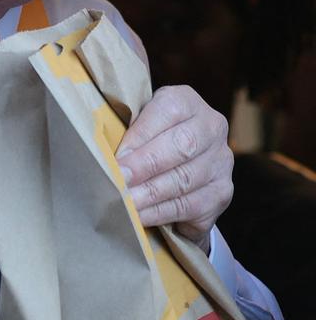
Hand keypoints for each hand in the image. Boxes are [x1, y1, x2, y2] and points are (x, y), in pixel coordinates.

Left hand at [117, 85, 233, 251]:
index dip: (140, 136)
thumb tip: (98, 149)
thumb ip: (123, 127)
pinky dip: (162, 214)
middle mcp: (211, 127)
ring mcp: (221, 161)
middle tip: (119, 183)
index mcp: (186, 101)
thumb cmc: (145, 137)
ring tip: (125, 205)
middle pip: (181, 146)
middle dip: (145, 167)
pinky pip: (192, 206)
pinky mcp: (222, 191)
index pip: (167, 112)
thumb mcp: (136, 122)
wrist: (178, 163)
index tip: (116, 157)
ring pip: (186, 180)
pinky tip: (141, 218)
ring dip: (151, 196)